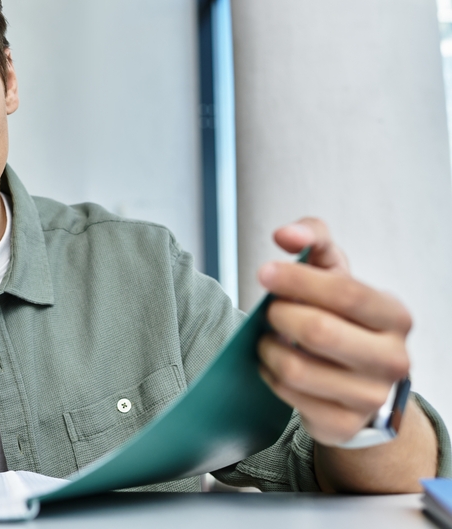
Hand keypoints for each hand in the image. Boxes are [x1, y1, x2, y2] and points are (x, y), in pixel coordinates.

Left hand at [256, 218, 411, 446]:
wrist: (358, 382)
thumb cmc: (341, 317)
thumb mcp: (333, 274)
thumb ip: (313, 240)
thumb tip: (286, 234)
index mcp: (394, 316)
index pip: (345, 293)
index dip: (299, 280)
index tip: (265, 272)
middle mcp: (392, 360)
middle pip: (318, 331)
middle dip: (280, 315)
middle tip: (269, 310)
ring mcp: (370, 397)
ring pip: (297, 368)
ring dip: (268, 347)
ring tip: (268, 337)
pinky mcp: (342, 425)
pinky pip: (288, 395)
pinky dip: (269, 373)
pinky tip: (272, 362)